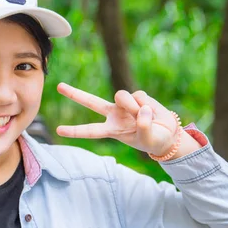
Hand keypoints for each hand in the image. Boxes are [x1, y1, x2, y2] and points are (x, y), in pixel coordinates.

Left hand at [55, 83, 178, 155]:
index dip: (75, 131)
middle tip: (58, 86)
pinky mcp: (137, 96)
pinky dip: (147, 103)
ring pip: (121, 95)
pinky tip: (152, 111)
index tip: (58, 130)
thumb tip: (140, 109)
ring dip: (133, 105)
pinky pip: (139, 95)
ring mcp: (125, 104)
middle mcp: (114, 114)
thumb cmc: (154, 140)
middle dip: (75, 94)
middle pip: (91, 102)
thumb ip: (144, 127)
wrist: (168, 134)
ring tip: (143, 116)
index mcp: (112, 130)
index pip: (90, 131)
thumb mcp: (149, 139)